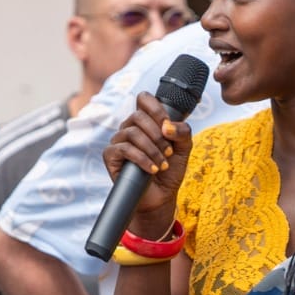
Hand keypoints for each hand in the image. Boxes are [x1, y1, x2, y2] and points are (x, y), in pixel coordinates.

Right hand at [102, 91, 193, 228]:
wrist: (161, 196)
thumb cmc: (170, 170)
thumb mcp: (183, 148)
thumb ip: (182, 132)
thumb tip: (166, 126)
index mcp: (146, 121)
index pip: (144, 98)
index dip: (156, 108)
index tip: (167, 126)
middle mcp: (130, 127)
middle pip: (138, 116)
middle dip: (158, 135)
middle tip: (168, 153)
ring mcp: (118, 141)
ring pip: (132, 133)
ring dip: (151, 149)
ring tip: (162, 165)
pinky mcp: (110, 156)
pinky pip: (123, 149)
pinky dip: (141, 159)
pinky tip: (152, 170)